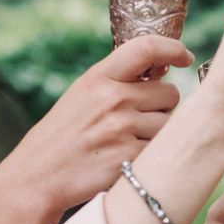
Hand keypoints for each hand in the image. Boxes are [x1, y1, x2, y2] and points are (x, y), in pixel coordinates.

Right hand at [0, 40, 186, 213]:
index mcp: (99, 77)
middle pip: (170, 93)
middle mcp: (112, 98)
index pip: (146, 48)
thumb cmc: (65, 134)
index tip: (184, 57)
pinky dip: (152, 156)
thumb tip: (165, 66)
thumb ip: (118, 80)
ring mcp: (121, 128)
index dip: (172, 49)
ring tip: (129, 142)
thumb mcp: (83, 94)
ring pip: (171, 125)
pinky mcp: (129, 157)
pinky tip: (128, 158)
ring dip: (159, 134)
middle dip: (162, 106)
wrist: (39, 175)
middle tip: (138, 120)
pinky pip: (161, 151)